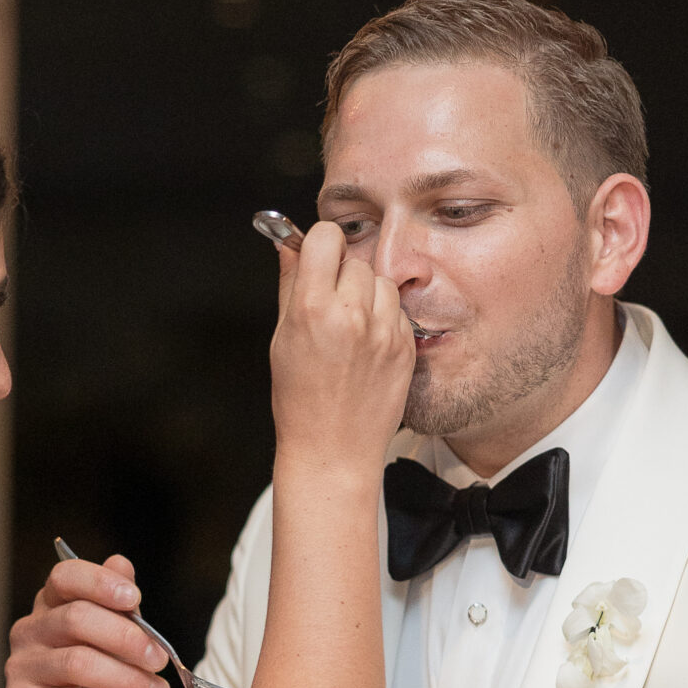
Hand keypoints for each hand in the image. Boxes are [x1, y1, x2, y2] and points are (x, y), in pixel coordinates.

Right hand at [3, 552, 171, 687]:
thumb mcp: (117, 646)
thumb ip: (120, 608)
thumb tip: (121, 563)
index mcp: (52, 606)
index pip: (66, 577)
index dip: (100, 582)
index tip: (134, 598)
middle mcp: (30, 630)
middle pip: (76, 619)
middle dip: (127, 638)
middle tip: (159, 660)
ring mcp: (21, 667)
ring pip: (76, 662)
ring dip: (126, 678)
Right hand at [270, 219, 414, 478]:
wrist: (333, 450)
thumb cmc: (300, 399)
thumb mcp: (283, 337)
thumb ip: (290, 284)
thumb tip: (288, 244)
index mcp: (313, 308)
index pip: (326, 236)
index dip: (320, 245)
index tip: (317, 260)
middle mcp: (351, 315)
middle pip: (355, 259)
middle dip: (342, 274)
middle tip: (331, 305)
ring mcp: (383, 331)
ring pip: (381, 282)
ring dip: (367, 294)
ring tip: (351, 327)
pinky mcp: (405, 347)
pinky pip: (396, 310)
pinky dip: (383, 319)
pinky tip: (367, 346)